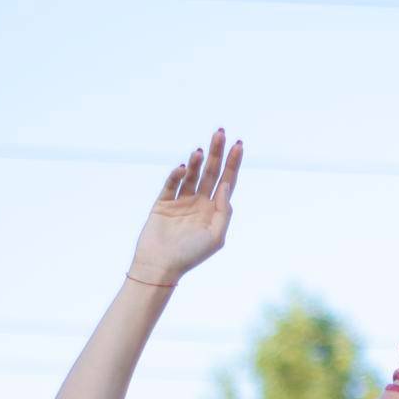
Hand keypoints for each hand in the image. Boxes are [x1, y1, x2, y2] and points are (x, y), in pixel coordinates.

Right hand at [129, 129, 242, 284]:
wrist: (160, 266)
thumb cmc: (191, 255)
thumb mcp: (216, 236)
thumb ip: (223, 211)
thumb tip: (227, 185)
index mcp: (213, 211)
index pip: (226, 182)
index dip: (233, 163)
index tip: (238, 145)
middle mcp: (199, 203)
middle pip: (210, 172)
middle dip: (216, 153)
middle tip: (220, 133)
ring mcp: (180, 201)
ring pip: (191, 174)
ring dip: (196, 161)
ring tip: (200, 150)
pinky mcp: (162, 203)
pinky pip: (171, 183)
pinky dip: (177, 174)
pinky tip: (183, 167)